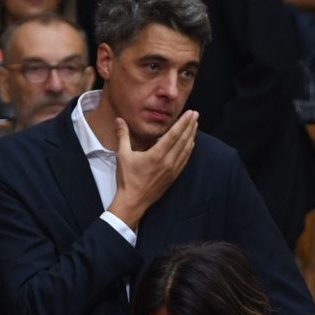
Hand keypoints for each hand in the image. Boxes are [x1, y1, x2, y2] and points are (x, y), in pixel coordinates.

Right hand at [106, 109, 197, 224]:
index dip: (183, 123)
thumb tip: (119, 120)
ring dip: (191, 136)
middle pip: (183, 140)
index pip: (174, 135)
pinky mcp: (173, 176)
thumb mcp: (123, 155)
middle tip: (196, 114)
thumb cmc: (127, 179)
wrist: (133, 201)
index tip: (190, 113)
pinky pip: (184, 160)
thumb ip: (123, 136)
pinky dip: (189, 150)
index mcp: (157, 155)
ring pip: (186, 150)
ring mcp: (172, 170)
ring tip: (195, 125)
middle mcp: (168, 161)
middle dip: (190, 126)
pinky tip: (191, 144)